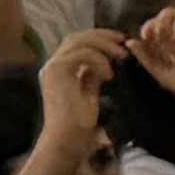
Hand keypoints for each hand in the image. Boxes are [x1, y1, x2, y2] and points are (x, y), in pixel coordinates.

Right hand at [33, 26, 126, 147]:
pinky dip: (98, 59)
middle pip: (77, 37)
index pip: (78, 43)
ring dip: (103, 45)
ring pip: (78, 42)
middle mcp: (52, 65)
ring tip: (121, 55)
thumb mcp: (89, 92)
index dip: (99, 38)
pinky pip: (80, 54)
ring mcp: (51, 67)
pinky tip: (109, 74)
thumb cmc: (79, 122)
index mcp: (59, 69)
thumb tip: (105, 61)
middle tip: (123, 41)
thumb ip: (92, 75)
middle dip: (102, 36)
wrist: (67, 138)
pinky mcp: (55, 71)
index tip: (120, 41)